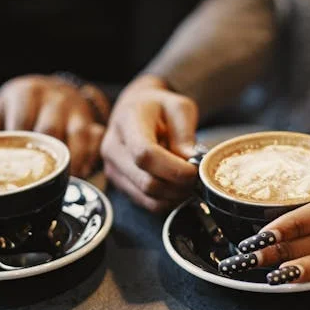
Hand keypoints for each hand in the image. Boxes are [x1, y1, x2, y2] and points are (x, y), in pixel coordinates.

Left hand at [0, 75, 104, 177]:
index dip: (17, 150)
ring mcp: (76, 110)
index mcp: (25, 94)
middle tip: (37, 186)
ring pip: (78, 137)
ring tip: (64, 184)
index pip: (21, 124)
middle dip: (45, 160)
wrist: (56, 89)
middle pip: (50, 133)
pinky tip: (82, 174)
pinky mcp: (93, 121)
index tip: (12, 173)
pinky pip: (97, 141)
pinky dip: (91, 159)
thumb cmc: (22, 105)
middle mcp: (53, 99)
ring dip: (71, 163)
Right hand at [101, 75, 198, 212]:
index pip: (144, 154)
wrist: (135, 109)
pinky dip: (165, 201)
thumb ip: (184, 133)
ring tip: (187, 182)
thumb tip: (190, 160)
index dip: (173, 168)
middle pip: (146, 181)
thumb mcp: (179, 107)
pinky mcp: (118, 183)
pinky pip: (144, 202)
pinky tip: (176, 187)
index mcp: (127, 122)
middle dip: (177, 185)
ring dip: (173, 195)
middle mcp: (113, 147)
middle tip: (197, 178)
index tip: (194, 170)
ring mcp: (112, 168)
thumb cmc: (159, 107)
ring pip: (146, 196)